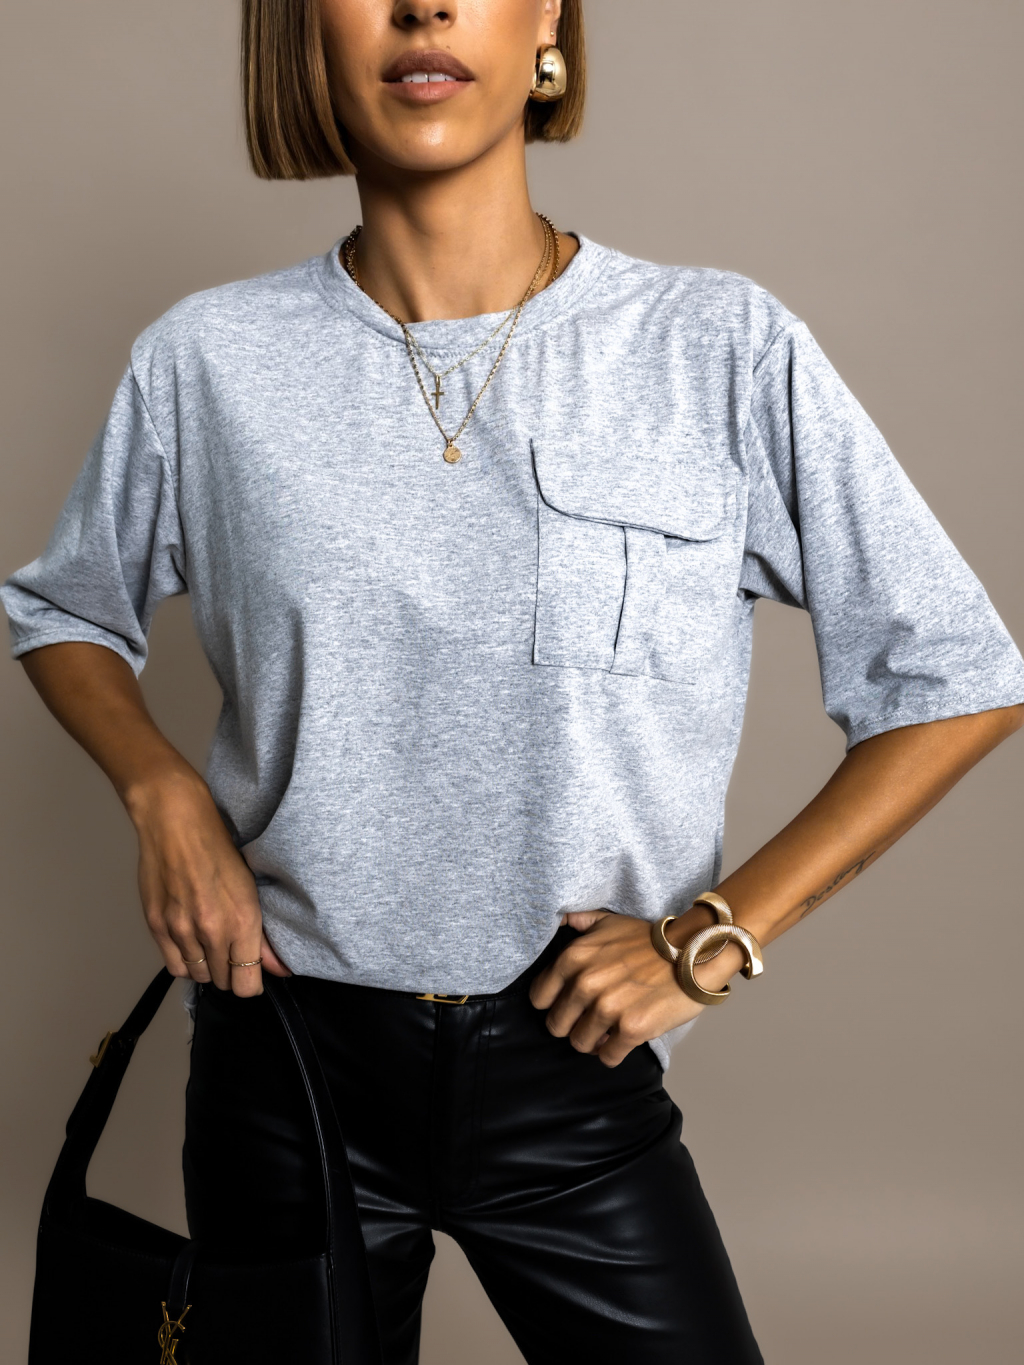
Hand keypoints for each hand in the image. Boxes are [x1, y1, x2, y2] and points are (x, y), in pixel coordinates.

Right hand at [127, 764, 290, 995]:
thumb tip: (279, 970)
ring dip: (207, 966)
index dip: (250, 982)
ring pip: (198, 975)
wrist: (176, 822)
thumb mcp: (251, 889)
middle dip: (230, 972)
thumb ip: (261, 937)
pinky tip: (190, 940)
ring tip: (209, 942)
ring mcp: (181, 930)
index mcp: (242, 921)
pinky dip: (185, 960)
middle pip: (222, 982)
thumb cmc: (220, 849)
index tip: (250, 971)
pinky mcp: (157, 926)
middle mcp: (211, 931)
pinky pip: (174, 965)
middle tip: (230, 950)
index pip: (247, 985)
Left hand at [529, 908, 737, 1067]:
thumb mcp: (609, 921)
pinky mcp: (631, 1030)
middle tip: (589, 1021)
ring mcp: (607, 1008)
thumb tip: (561, 921)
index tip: (568, 1006)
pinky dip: (613, 1053)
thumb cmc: (650, 940)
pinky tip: (622, 1040)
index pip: (539, 998)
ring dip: (593, 1041)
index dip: (552, 1004)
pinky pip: (607, 1057)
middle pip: (557, 1026)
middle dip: (572, 1025)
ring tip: (608, 1031)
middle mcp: (585, 984)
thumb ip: (580, 922)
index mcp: (573, 958)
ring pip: (580, 1044)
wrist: (693, 953)